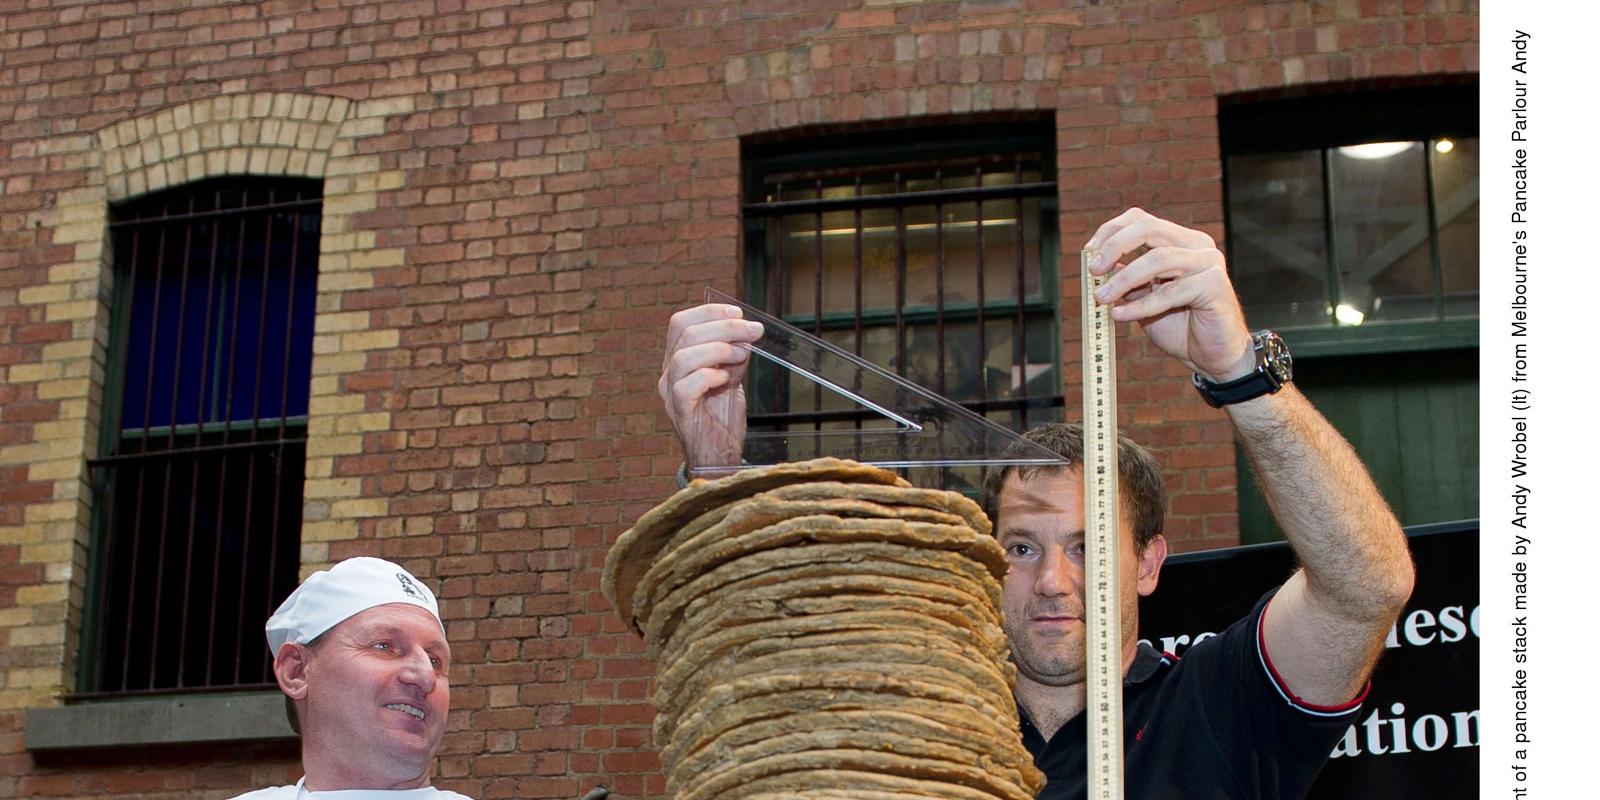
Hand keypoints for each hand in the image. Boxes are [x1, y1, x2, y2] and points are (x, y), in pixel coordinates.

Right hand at [658, 303, 763, 470]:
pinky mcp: (679, 413)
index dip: (710, 312)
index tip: (739, 312)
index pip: (681, 322)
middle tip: (753, 332)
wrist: (720, 456)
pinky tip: (725, 380)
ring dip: (719, 349)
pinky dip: (708, 376)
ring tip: (741, 356)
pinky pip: (685, 387)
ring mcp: (669, 394)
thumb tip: (746, 333)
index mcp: (677, 360)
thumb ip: (733, 356)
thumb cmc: (722, 419)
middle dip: (725, 326)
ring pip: (683, 357)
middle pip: (684, 333)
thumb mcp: (731, 378)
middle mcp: (668, 374)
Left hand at [1084, 208, 1254, 382]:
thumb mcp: (1143, 298)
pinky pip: (1171, 292)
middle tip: (1093, 270)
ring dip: (1124, 279)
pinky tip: (1121, 315)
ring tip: (1102, 298)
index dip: (1111, 232)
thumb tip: (1096, 267)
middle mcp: (1196, 245)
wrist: (1210, 356)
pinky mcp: (1216, 285)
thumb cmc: (1179, 326)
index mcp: (1179, 241)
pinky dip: (1141, 304)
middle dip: (1115, 246)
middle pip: (1149, 228)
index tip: (1088, 254)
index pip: (1141, 220)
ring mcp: (1209, 262)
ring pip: (1158, 259)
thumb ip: (1125, 280)